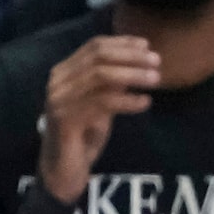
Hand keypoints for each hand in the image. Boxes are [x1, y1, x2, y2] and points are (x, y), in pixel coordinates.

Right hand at [39, 34, 158, 202]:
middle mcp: (57, 84)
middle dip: (131, 57)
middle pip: (98, 57)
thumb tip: (140, 58)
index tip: (147, 46)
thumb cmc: (84, 134)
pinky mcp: (65, 120)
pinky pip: (102, 102)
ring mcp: (58, 101)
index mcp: (63, 74)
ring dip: (133, 75)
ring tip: (156, 80)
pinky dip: (127, 100)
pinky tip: (144, 102)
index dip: (122, 43)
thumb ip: (113, 81)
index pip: (93, 46)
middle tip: (157, 63)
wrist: (64, 170)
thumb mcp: (102, 101)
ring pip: (100, 76)